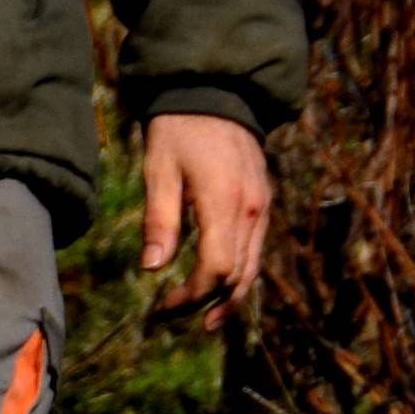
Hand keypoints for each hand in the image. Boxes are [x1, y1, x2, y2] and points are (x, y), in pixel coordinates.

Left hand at [138, 110, 272, 324]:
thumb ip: (159, 221)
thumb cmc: (179, 131)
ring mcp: (262, 207)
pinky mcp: (263, 202)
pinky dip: (239, 273)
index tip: (163, 305)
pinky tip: (220, 285)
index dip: (191, 295)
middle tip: (176, 318)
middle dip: (208, 302)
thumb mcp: (159, 171)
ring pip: (252, 266)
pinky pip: (255, 249)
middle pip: (237, 274)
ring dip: (230, 296)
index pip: (216, 268)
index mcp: (225, 202)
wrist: (215, 94)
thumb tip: (152, 269)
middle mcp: (252, 210)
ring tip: (207, 319)